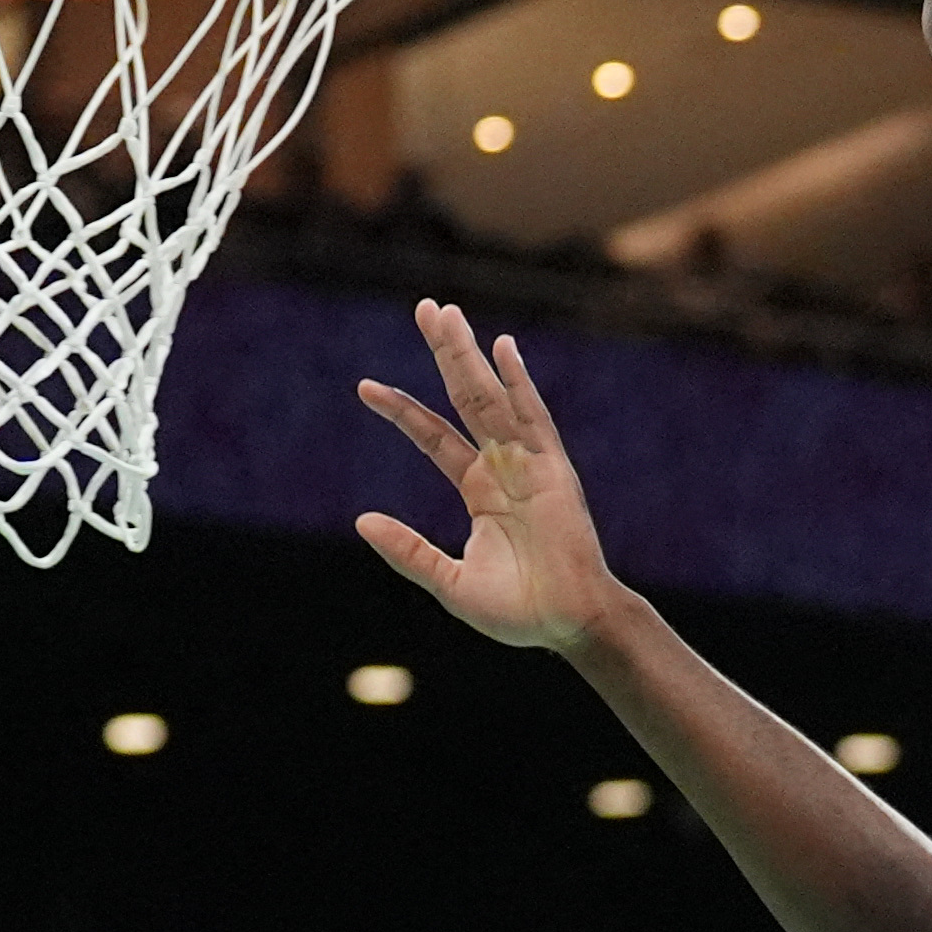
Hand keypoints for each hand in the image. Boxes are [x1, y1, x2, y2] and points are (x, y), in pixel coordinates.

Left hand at [357, 300, 624, 652]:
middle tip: (424, 307)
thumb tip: (361, 521)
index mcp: (480, 490)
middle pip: (465, 397)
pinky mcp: (554, 471)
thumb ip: (409, 552)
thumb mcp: (450, 582)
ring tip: (446, 313)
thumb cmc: (519, 611)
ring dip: (469, 355)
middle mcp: (503, 467)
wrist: (569, 624)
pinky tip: (503, 348)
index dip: (402, 410)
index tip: (365, 386)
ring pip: (492, 397)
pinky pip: (534, 419)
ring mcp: (529, 465)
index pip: (434, 436)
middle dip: (445, 353)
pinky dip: (519, 383)